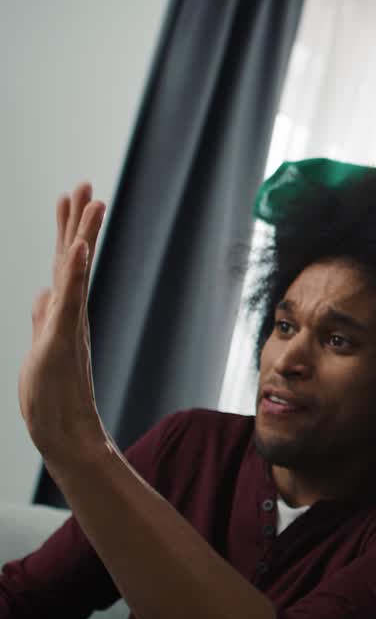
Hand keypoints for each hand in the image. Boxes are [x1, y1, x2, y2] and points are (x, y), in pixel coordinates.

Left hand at [18, 183, 108, 462]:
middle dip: (79, 221)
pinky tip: (79, 249)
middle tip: (85, 184)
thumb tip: (44, 292)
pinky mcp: (62, 341)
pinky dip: (75, 273)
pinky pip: (70, 301)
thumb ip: (44, 320)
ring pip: (75, 273)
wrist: (65, 434)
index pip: (66, 263)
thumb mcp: (39, 350)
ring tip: (92, 201)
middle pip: (74, 259)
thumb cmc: (52, 399)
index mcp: (64, 314)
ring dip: (83, 236)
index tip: (73, 196)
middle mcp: (71, 315)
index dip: (69, 229)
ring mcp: (69, 326)